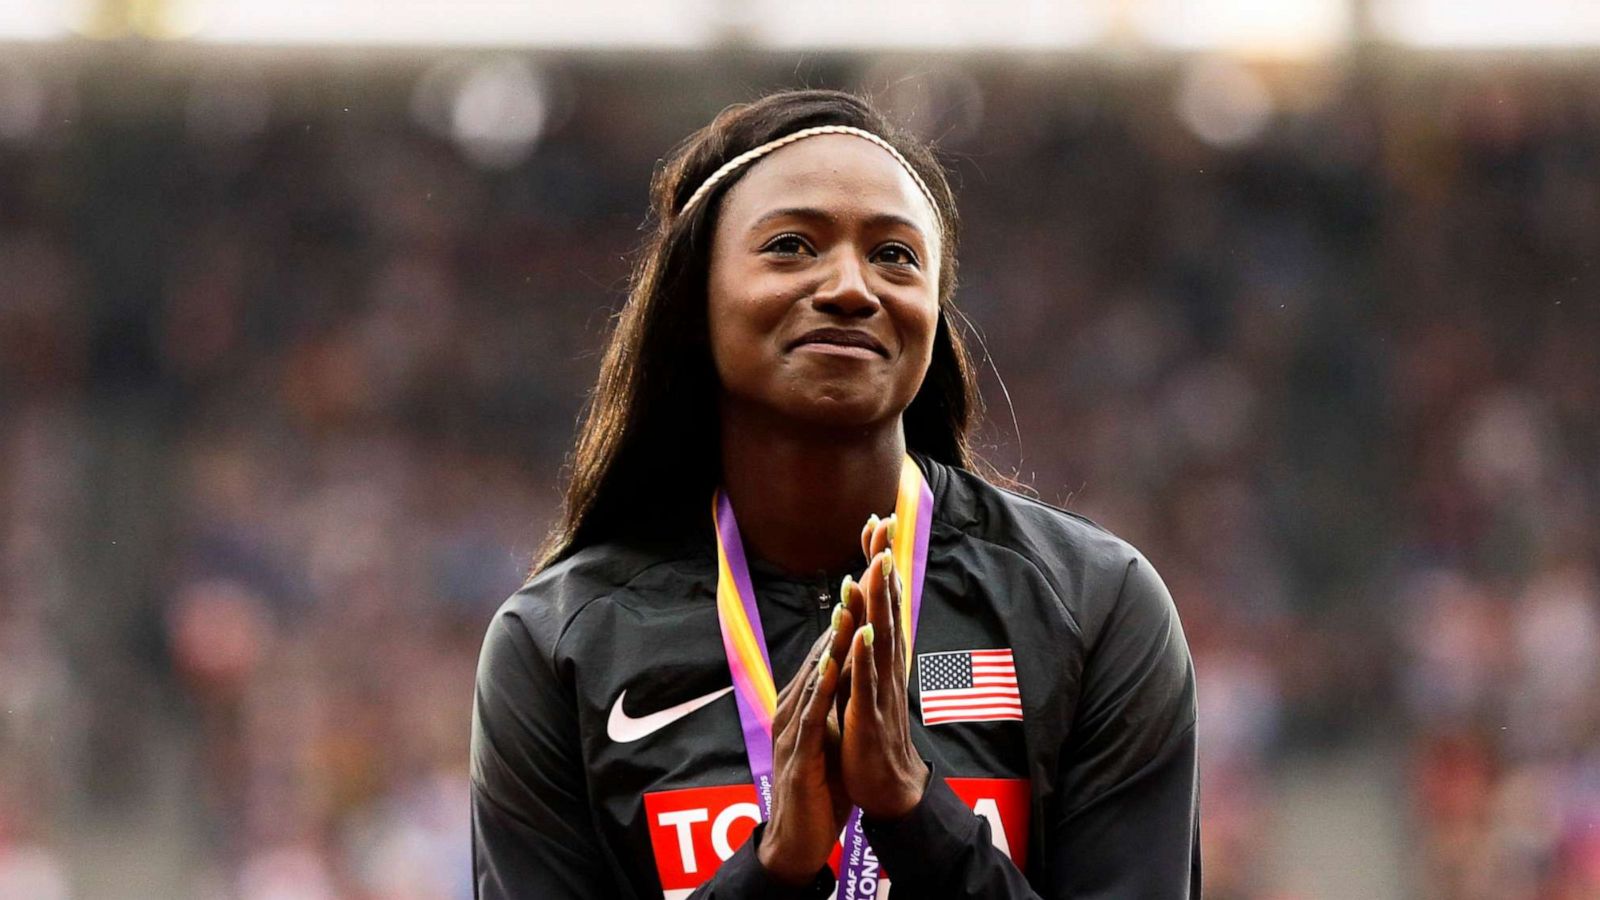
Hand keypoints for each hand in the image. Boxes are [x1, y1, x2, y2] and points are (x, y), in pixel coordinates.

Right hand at [757, 612, 857, 882]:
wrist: (797, 839)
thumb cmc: (818, 787)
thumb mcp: (830, 736)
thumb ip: (835, 705)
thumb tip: (852, 674)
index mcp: (802, 704)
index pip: (827, 654)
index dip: (847, 620)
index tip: (865, 586)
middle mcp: (792, 709)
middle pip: (819, 656)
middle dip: (839, 620)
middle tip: (855, 581)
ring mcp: (792, 730)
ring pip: (813, 679)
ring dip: (830, 646)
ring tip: (846, 612)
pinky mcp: (798, 754)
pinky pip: (811, 716)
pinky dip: (822, 689)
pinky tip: (832, 667)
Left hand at [837, 514, 929, 820]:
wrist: (888, 785)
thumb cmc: (875, 731)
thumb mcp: (867, 678)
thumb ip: (866, 644)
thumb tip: (861, 608)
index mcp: (882, 654)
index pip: (882, 599)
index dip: (879, 561)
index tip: (877, 523)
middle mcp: (886, 664)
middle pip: (886, 606)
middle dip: (883, 565)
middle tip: (883, 525)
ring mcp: (879, 688)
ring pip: (879, 637)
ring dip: (876, 601)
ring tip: (875, 565)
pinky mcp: (868, 715)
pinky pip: (865, 683)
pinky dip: (863, 657)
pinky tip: (860, 634)